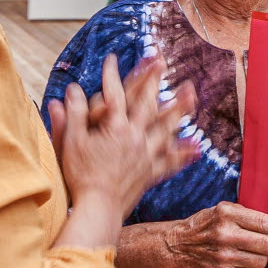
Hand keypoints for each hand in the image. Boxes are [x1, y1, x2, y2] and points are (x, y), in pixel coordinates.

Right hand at [47, 54, 196, 218]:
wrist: (97, 209)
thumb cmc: (80, 176)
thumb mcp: (70, 143)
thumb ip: (73, 115)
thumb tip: (71, 90)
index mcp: (115, 128)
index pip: (114, 94)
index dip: (111, 74)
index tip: (112, 58)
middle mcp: (135, 137)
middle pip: (147, 103)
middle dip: (153, 80)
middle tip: (162, 61)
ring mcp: (146, 155)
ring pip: (167, 127)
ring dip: (179, 109)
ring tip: (191, 94)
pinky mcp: (151, 173)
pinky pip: (171, 161)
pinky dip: (184, 153)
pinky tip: (197, 147)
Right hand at [167, 202, 267, 267]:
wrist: (180, 245)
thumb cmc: (206, 224)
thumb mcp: (224, 209)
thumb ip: (248, 214)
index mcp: (227, 215)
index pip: (265, 223)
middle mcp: (225, 235)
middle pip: (267, 244)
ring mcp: (224, 257)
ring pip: (262, 261)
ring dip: (265, 257)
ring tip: (259, 251)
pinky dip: (252, 267)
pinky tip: (245, 260)